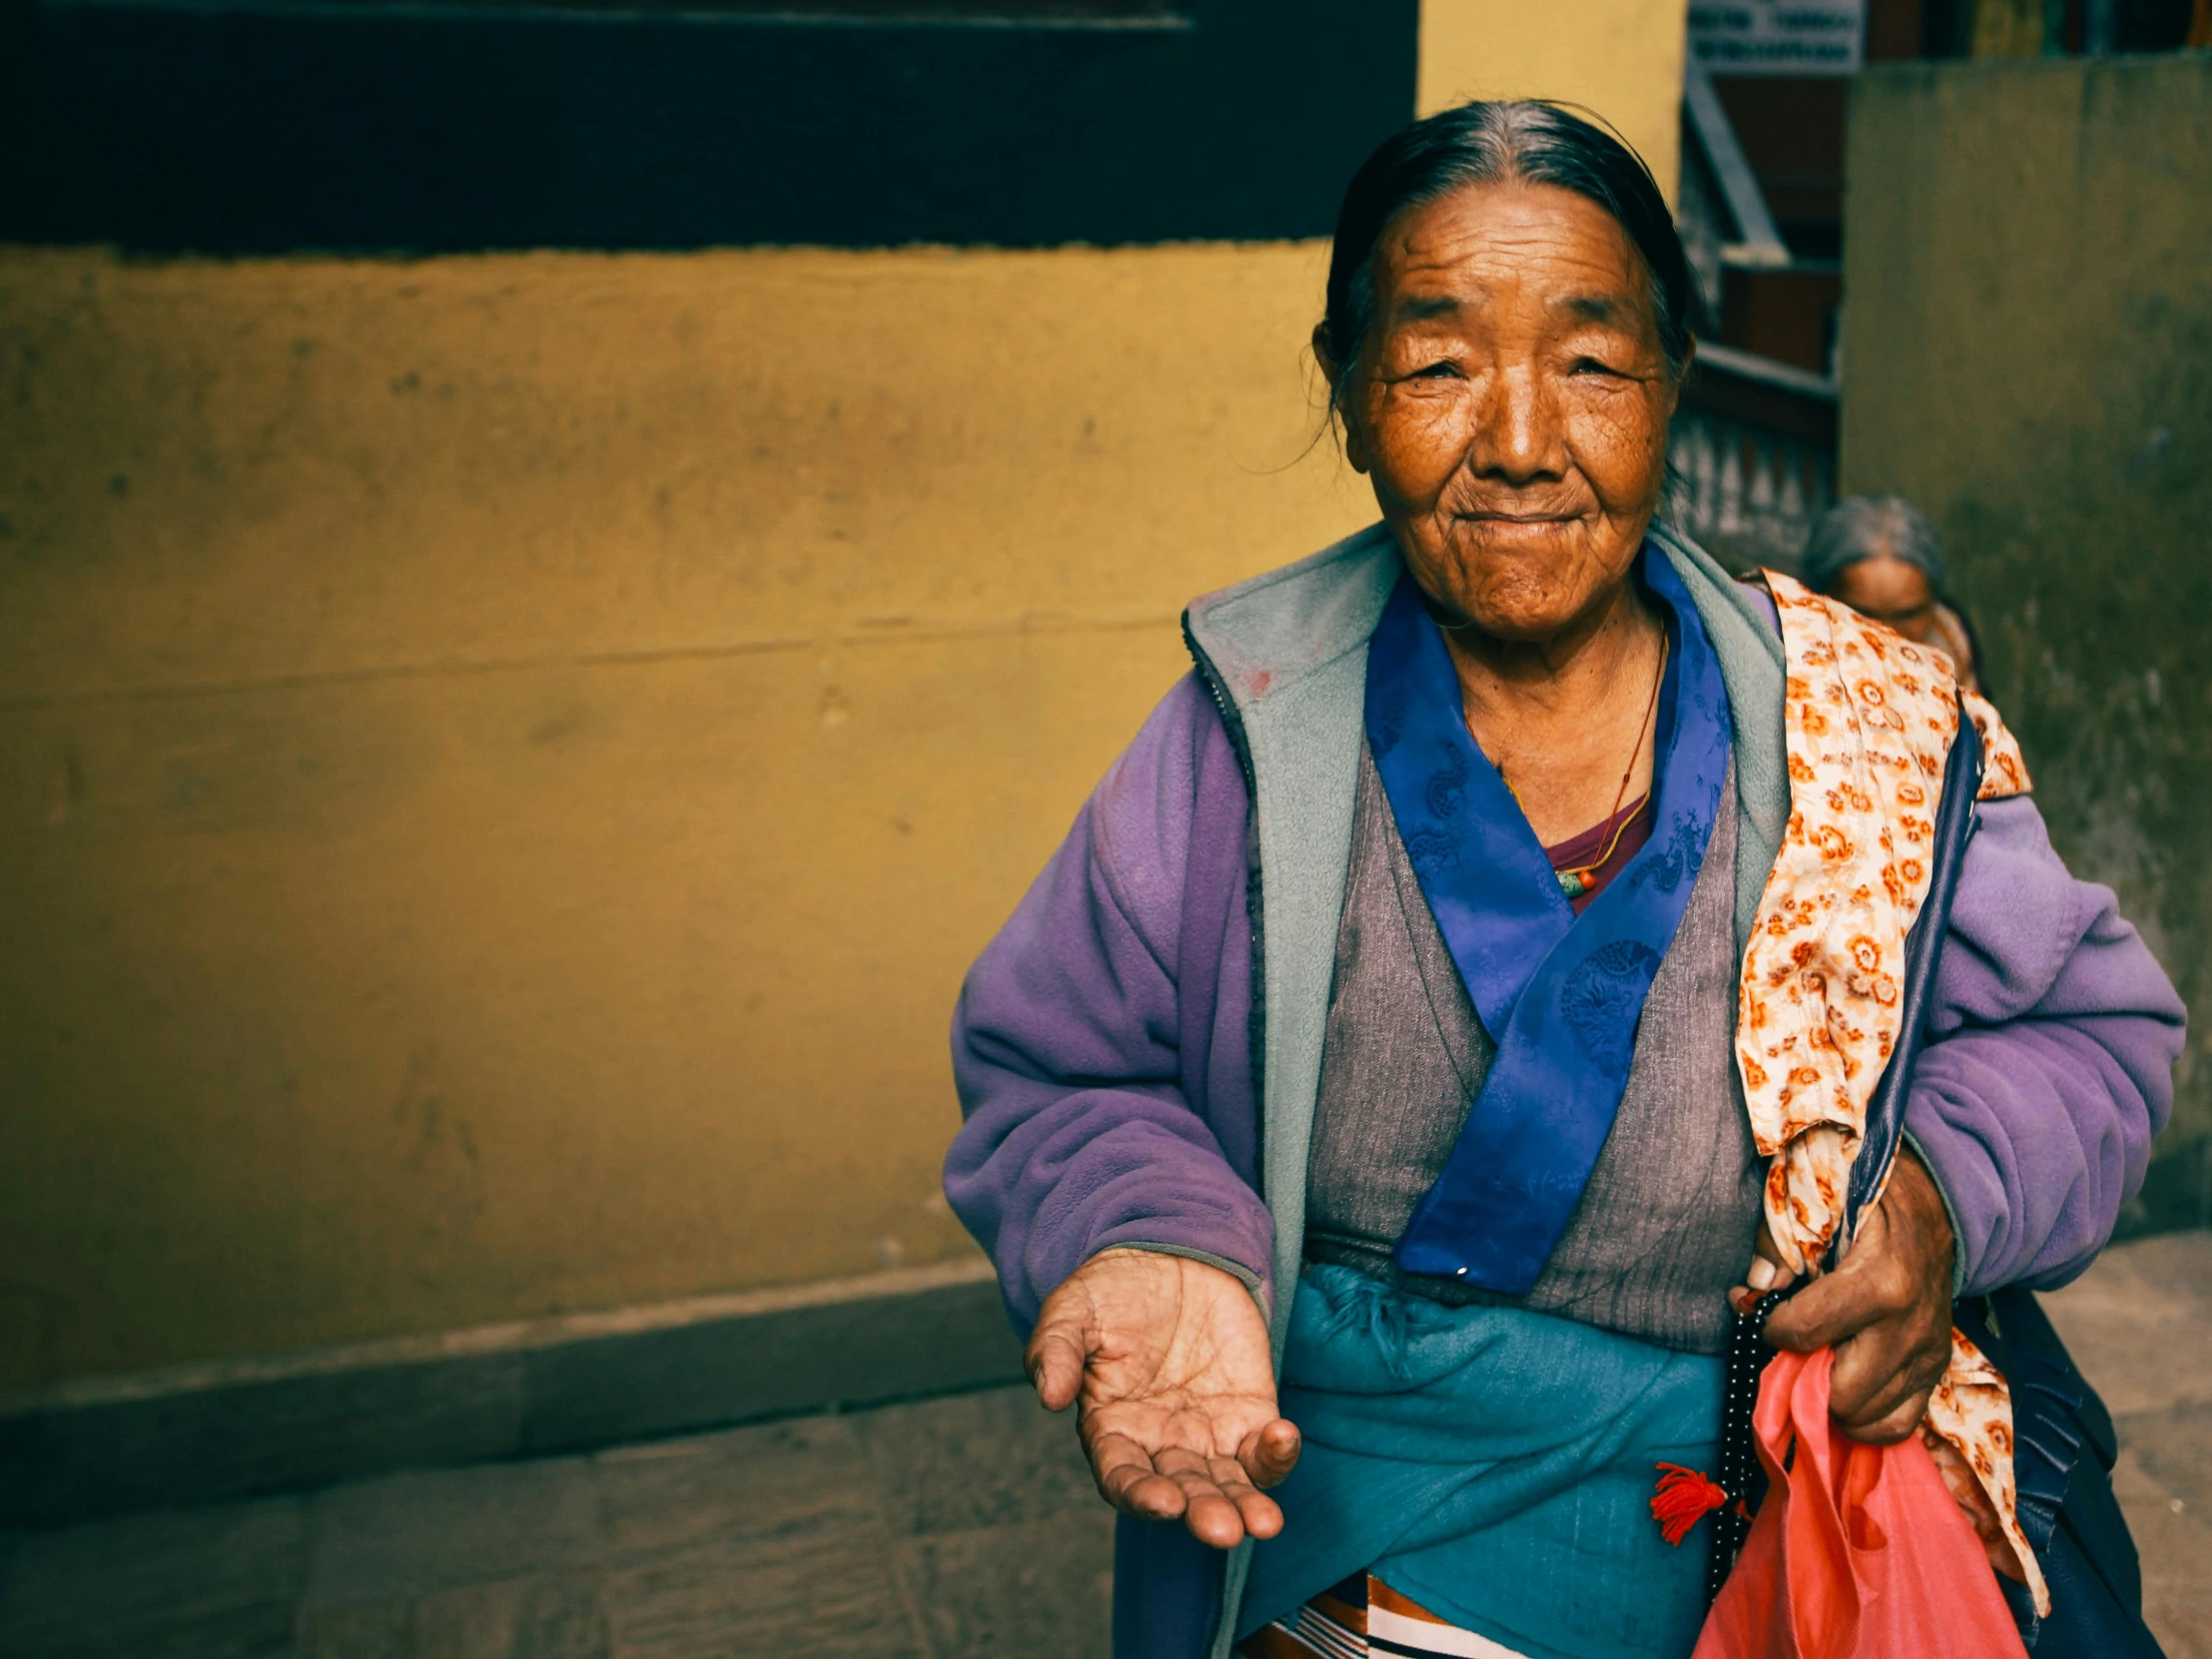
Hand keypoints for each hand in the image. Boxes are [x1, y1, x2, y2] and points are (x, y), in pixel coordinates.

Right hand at [1027, 1248, 1301, 1547]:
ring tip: (1265, 1522)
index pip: (1123, 1477)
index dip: (1141, 1495)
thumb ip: (1055, 1351)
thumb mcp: (1072, 1310)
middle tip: (1222, 1529)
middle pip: (1182, 1492)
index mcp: (1112, 1429)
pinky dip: (1277, 1453)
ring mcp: (1208, 1433)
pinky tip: (1282, 1438)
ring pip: (1227, 1485)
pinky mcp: (1249, 1413)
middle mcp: (1161, 1444)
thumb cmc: (1111, 1289)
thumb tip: (1049, 1397)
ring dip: (1246, 1505)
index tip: (1164, 1503)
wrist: (1169, 1254)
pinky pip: (1264, 1449)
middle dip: (1202, 1513)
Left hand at [1734, 1148, 1957, 1444]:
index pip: (1805, 1333)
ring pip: (1869, 1419)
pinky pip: (1898, 1424)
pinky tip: (1845, 1390)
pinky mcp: (1937, 1370)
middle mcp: (1908, 1327)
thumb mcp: (1816, 1205)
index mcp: (1878, 1283)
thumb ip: (1775, 1244)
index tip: (1765, 1314)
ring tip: (1818, 1368)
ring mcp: (1927, 1354)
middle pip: (1842, 1394)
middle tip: (1794, 1351)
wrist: (1934, 1209)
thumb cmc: (1865, 1205)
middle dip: (1805, 1378)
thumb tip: (1750, 1292)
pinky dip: (1865, 1419)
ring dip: (1833, 1403)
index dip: (1771, 1328)